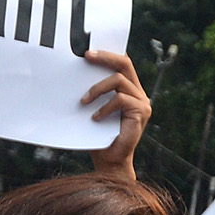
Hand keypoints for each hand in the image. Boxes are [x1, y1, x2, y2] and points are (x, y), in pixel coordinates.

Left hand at [79, 48, 151, 182]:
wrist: (110, 162)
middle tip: (86, 56)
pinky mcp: (141, 112)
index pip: (121, 63)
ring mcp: (142, 102)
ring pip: (119, 80)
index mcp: (129, 89)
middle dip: (104, 57)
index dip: (106, 54)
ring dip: (97, 89)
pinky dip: (105, 107)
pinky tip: (95, 118)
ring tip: (83, 101)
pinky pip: (121, 99)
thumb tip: (72, 75)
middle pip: (125, 64)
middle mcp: (138, 93)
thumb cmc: (98, 137)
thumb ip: (92, 93)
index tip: (86, 52)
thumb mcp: (93, 110)